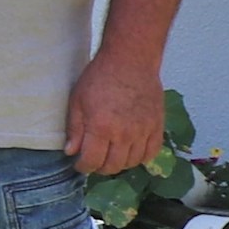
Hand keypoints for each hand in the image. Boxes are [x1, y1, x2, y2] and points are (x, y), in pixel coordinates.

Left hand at [63, 49, 167, 179]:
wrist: (130, 61)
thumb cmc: (100, 77)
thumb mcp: (77, 101)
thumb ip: (75, 129)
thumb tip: (71, 152)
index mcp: (101, 127)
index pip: (92, 161)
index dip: (83, 167)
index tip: (80, 164)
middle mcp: (124, 134)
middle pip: (113, 166)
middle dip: (100, 167)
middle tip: (94, 161)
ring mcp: (144, 131)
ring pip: (132, 162)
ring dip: (119, 163)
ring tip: (110, 155)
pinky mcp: (157, 126)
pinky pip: (151, 153)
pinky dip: (140, 157)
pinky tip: (131, 152)